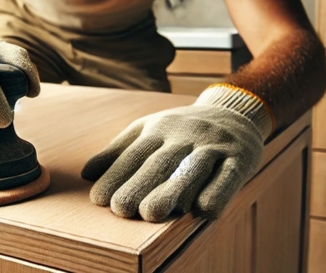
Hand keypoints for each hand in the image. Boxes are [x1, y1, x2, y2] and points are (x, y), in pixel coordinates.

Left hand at [81, 85, 271, 221]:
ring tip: (152, 214)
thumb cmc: (181, 130)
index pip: (134, 153)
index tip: (98, 199)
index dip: (115, 176)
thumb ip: (118, 151)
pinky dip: (216, 192)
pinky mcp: (240, 157)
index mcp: (158, 128)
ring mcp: (213, 144)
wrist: (234, 111)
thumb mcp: (148, 131)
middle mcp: (184, 134)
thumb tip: (86, 173)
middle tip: (121, 209)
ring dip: (172, 190)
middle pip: (160, 162)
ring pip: (192, 167)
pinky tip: (201, 209)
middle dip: (138, 186)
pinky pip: (227, 175)